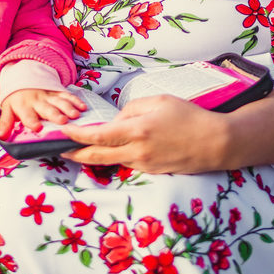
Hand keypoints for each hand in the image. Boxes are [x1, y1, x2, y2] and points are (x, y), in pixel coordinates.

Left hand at [0, 88, 85, 139]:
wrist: (23, 79)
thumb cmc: (17, 101)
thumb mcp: (8, 110)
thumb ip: (5, 123)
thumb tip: (1, 136)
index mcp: (24, 107)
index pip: (27, 115)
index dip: (32, 121)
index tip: (38, 128)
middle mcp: (37, 101)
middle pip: (47, 109)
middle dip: (55, 114)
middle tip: (63, 121)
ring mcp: (49, 96)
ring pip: (59, 102)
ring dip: (68, 108)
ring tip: (76, 115)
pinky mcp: (57, 92)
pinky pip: (68, 95)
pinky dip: (76, 100)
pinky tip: (83, 107)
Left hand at [60, 94, 228, 174]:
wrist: (216, 143)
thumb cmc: (189, 117)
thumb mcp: (158, 102)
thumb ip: (131, 110)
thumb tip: (116, 121)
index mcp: (136, 131)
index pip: (96, 136)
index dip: (74, 136)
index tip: (61, 132)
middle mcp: (136, 152)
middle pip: (95, 157)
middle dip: (73, 154)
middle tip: (58, 150)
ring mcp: (143, 165)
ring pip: (110, 161)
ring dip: (92, 156)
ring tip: (77, 148)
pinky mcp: (151, 172)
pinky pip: (126, 163)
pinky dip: (114, 156)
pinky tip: (109, 150)